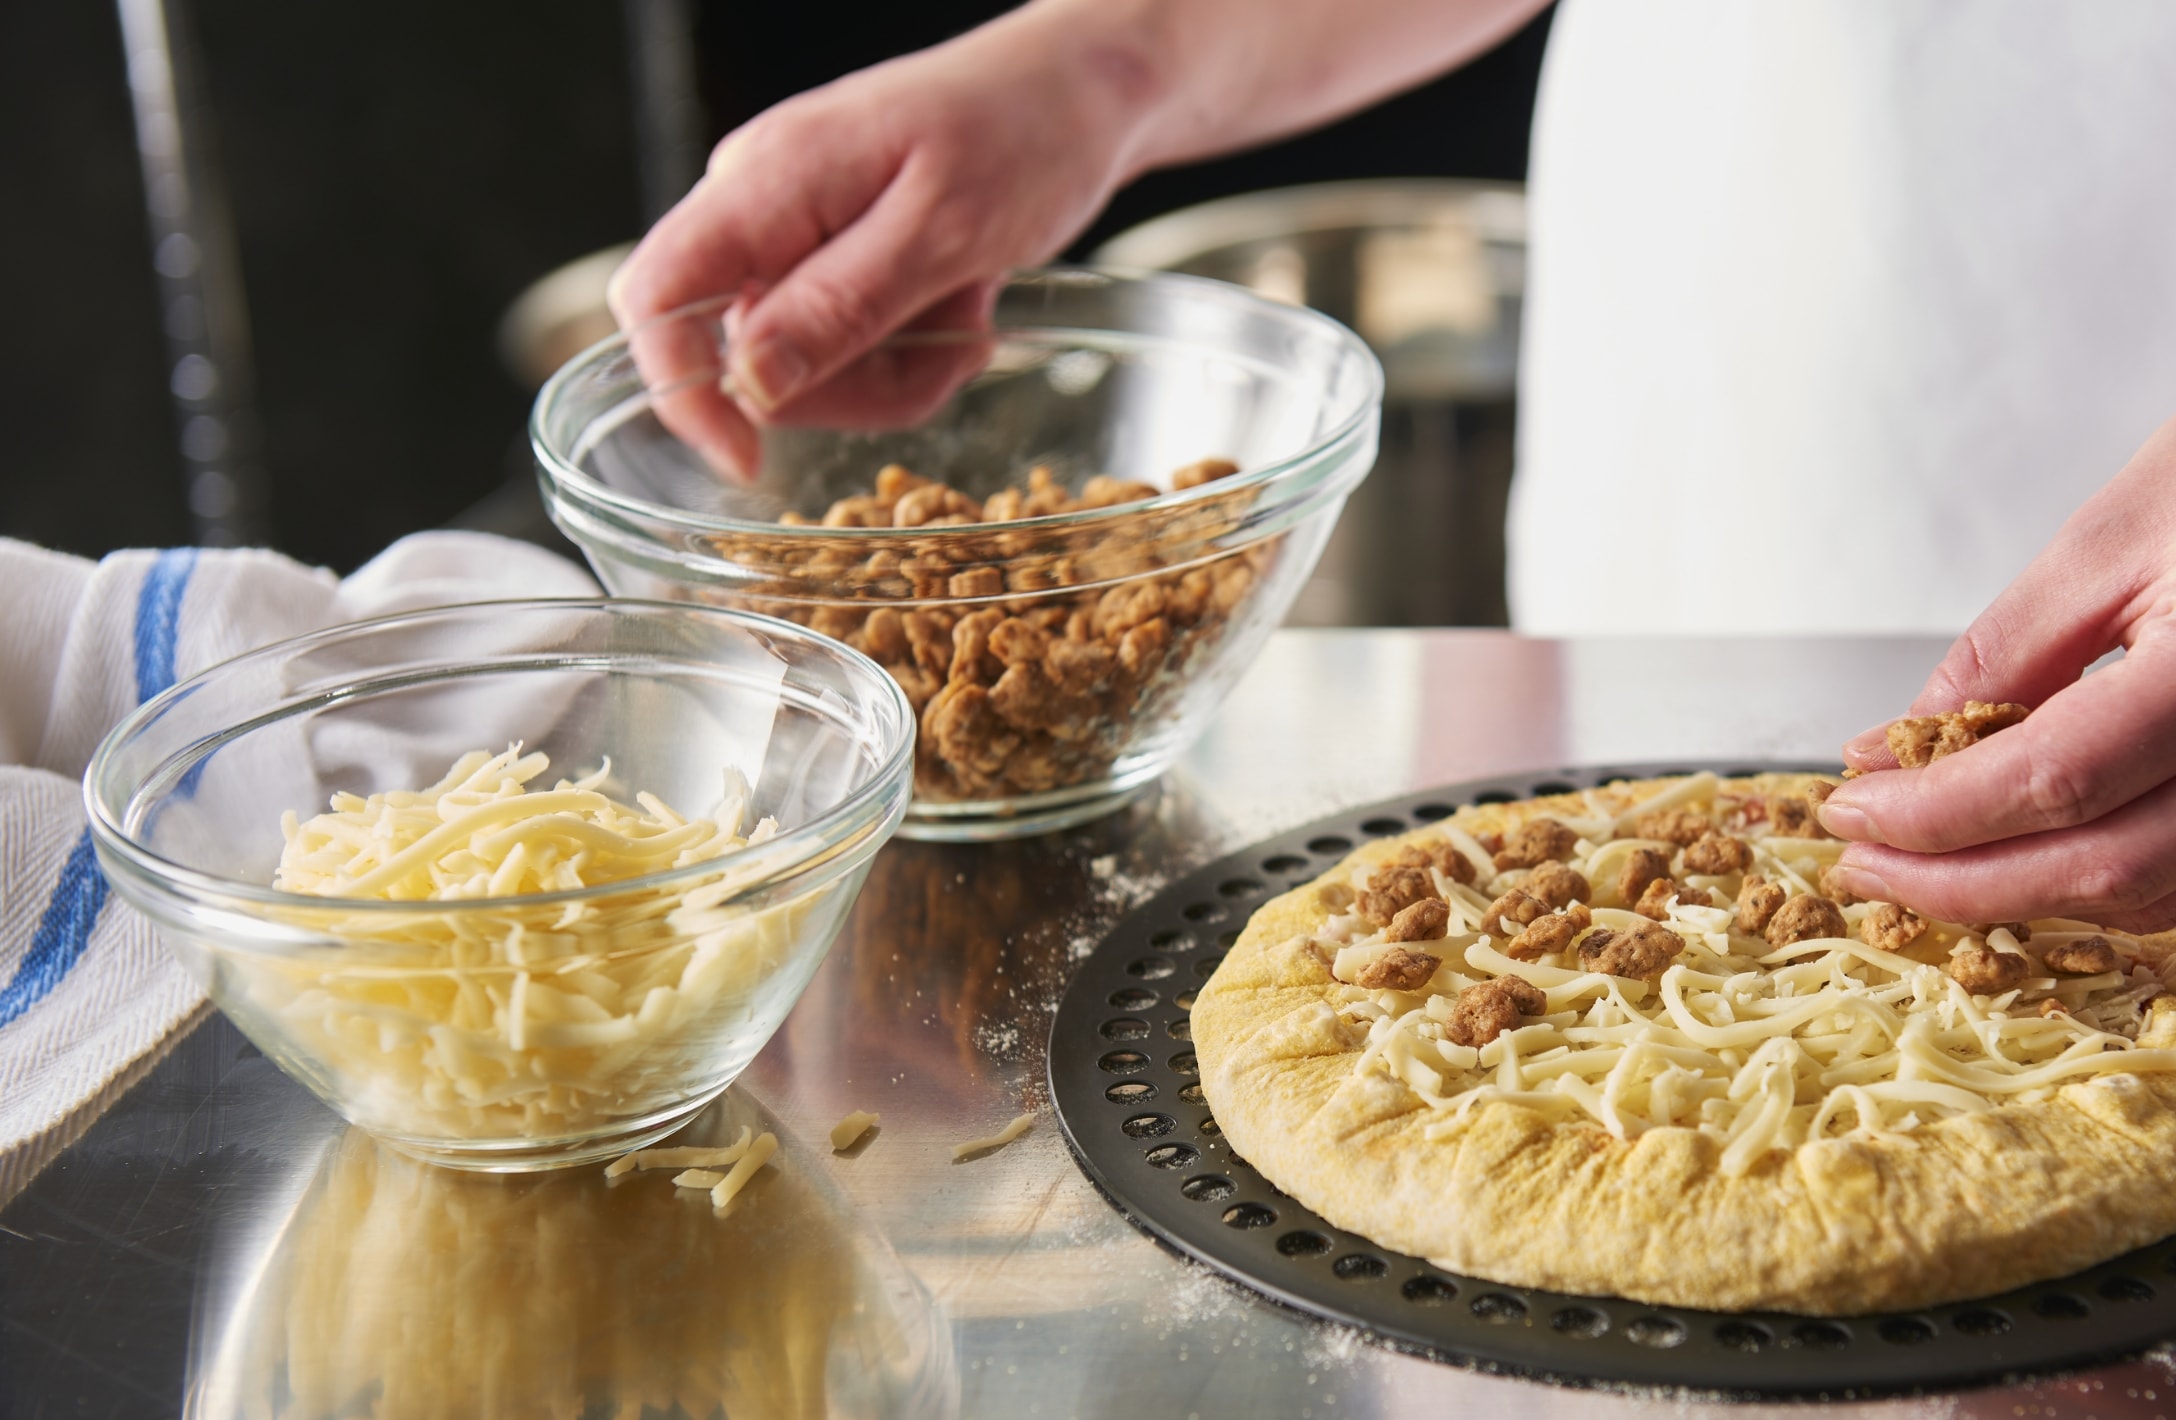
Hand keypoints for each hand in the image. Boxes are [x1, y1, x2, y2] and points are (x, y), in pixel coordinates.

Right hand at [605, 0, 1547, 476]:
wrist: (1122, 73)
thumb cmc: (1038, 122)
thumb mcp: (950, 222)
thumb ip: (838, 302)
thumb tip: (744, 382)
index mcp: (768, 188)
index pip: (654, 303)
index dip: (678, 396)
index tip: (752, 465)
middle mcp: (782, 213)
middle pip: (737, 351)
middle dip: (830, 383)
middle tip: (929, 351)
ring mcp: (832, 236)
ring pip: (812, 364)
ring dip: (894, 372)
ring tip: (971, 308)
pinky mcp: (884, 260)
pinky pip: (877, 350)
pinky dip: (928, 353)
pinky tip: (981, 302)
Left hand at [1818, 416, 2175, 931]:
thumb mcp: (2106, 546)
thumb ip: (2000, 657)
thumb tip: (1891, 749)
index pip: (2052, 783)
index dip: (1934, 816)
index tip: (1850, 810)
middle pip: (2100, 870)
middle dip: (1959, 882)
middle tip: (1865, 864)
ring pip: (2148, 896)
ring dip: (2021, 896)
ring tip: (1920, 866)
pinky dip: (2094, 886)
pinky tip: (2017, 859)